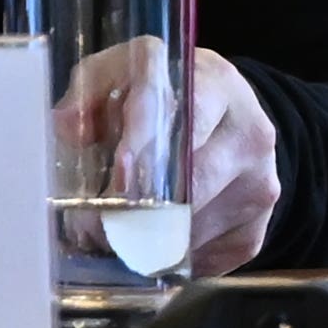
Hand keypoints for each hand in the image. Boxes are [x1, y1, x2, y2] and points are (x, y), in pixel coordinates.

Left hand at [50, 37, 277, 276]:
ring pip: (199, 227)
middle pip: (194, 184)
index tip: (115, 178)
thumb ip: (90, 88)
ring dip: (150, 241)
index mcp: (213, 84)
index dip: (147, 150)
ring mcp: (260, 184)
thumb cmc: (162, 91)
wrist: (228, 114)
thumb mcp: (122, 70)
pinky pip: (211, 255)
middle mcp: (248, 134)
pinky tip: (144, 247)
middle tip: (94, 227)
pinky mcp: (258, 226)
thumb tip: (67, 127)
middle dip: (139, 211)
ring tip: (108, 238)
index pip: (184, 119)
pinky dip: (171, 258)